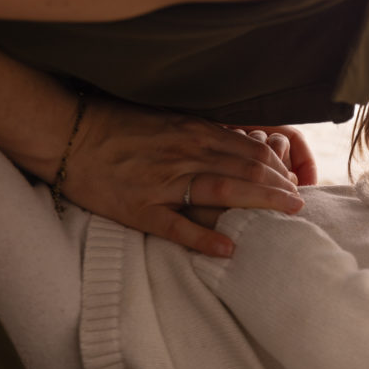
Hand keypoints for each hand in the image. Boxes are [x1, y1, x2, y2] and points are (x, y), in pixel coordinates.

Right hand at [60, 98, 310, 256]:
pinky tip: (228, 248)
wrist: (68, 135)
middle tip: (300, 203)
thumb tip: (245, 145)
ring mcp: (163, 182)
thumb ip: (206, 134)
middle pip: (246, 170)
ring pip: (222, 192)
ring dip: (259, 204)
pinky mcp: (140, 208)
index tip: (294, 182)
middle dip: (280, 187)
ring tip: (285, 216)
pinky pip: (176, 226)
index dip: (279, 168)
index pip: (251, 150)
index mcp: (194, 133)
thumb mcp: (170, 120)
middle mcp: (185, 154)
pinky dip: (203, 238)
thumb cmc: (121, 127)